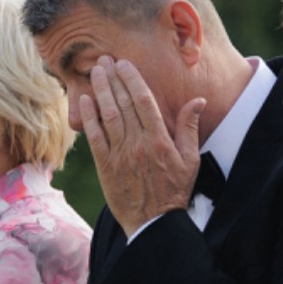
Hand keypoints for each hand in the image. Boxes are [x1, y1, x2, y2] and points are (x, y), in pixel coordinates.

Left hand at [76, 57, 202, 234]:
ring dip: (100, 91)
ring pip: (107, 116)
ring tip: (96, 72)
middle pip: (123, 104)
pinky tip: (85, 100)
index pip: (144, 102)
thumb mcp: (190, 160)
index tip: (124, 64)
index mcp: (160, 141)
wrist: (154, 223)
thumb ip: (189, 128)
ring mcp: (120, 155)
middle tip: (105, 60)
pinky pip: (95, 137)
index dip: (132, 80)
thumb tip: (198, 100)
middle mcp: (138, 144)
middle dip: (113, 79)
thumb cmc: (174, 191)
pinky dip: (89, 117)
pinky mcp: (105, 166)